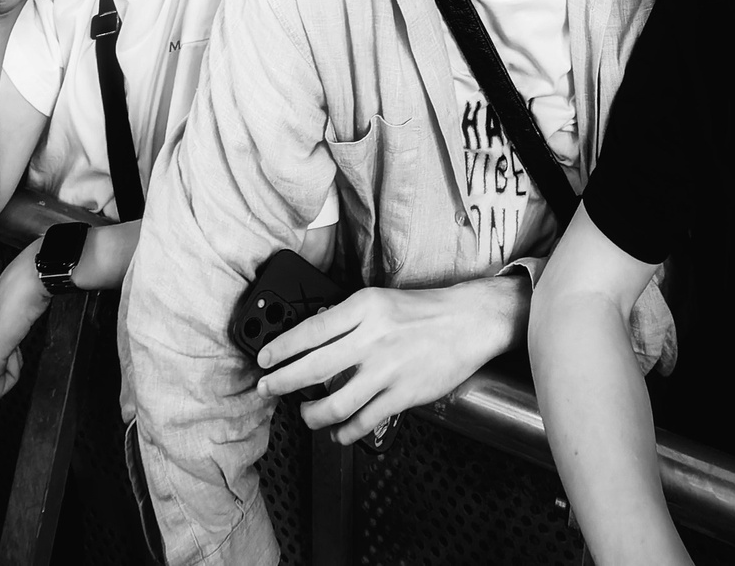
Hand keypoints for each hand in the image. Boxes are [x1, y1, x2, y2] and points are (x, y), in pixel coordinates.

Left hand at [255, 276, 524, 445]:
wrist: (470, 321)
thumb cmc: (425, 311)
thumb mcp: (381, 301)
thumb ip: (347, 320)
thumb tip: (310, 342)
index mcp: (365, 308)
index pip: (310, 331)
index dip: (280, 349)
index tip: (264, 360)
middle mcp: (373, 338)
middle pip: (312, 369)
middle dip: (281, 383)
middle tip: (267, 388)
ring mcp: (388, 369)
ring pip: (334, 403)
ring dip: (311, 414)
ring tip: (306, 414)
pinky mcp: (403, 394)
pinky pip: (363, 421)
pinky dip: (344, 432)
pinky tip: (339, 432)